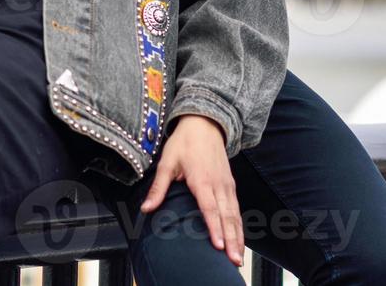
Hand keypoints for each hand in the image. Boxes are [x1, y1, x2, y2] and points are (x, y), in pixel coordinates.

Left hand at [139, 114, 242, 265]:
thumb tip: (146, 209)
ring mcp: (227, 186)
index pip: (209, 208)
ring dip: (238, 237)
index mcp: (202, 180)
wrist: (205, 125)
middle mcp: (218, 185)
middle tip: (233, 260)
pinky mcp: (231, 186)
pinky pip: (237, 210)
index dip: (214, 227)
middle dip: (231, 240)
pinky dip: (240, 226)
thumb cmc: (184, 143)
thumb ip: (158, 187)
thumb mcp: (166, 162)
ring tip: (238, 257)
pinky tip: (239, 241)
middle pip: (227, 217)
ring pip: (235, 215)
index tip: (217, 245)